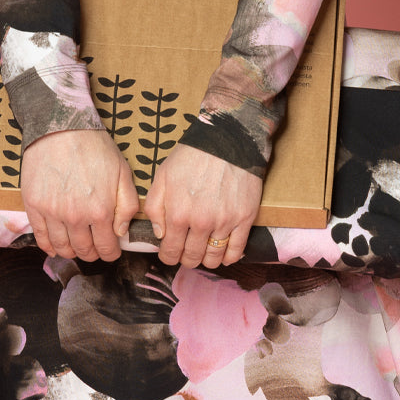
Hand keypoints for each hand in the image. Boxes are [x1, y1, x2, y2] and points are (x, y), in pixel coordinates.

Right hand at [20, 129, 139, 261]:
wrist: (61, 126)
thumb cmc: (94, 146)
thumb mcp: (122, 171)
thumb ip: (127, 205)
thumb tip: (121, 231)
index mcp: (100, 210)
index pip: (107, 247)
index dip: (111, 252)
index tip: (112, 249)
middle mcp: (76, 217)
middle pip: (84, 251)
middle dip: (93, 253)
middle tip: (95, 247)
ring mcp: (52, 213)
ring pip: (62, 247)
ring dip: (71, 251)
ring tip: (76, 246)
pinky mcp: (34, 206)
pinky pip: (41, 237)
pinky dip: (48, 247)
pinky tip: (55, 247)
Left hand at [143, 144, 261, 268]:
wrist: (228, 139)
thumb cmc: (193, 155)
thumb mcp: (163, 175)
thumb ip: (154, 206)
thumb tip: (159, 234)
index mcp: (178, 213)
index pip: (170, 251)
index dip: (168, 256)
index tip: (169, 252)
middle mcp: (201, 222)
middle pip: (191, 258)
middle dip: (185, 258)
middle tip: (186, 251)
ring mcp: (224, 222)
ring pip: (213, 258)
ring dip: (206, 260)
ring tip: (203, 250)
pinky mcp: (245, 219)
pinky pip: (236, 251)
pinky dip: (228, 258)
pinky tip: (223, 253)